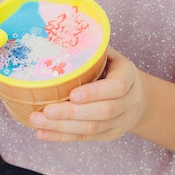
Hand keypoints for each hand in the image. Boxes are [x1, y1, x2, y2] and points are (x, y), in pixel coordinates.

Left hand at [28, 47, 144, 141]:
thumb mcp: (109, 54)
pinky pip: (85, 138)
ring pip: (92, 128)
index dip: (94, 92)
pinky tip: (42, 133)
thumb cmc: (113, 69)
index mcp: (129, 76)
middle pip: (103, 112)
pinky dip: (61, 136)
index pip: (116, 87)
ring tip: (36, 121)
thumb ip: (90, 49)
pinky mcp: (109, 135)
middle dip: (71, 113)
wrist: (137, 95)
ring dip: (62, 127)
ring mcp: (120, 121)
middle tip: (45, 110)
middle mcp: (129, 101)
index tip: (72, 94)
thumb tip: (57, 36)